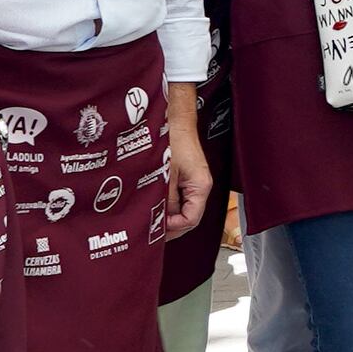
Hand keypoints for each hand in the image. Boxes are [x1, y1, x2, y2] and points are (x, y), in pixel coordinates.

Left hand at [153, 112, 213, 238]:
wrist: (174, 120)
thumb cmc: (173, 141)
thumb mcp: (165, 176)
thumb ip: (165, 200)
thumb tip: (161, 220)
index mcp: (201, 187)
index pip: (192, 219)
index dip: (174, 228)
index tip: (157, 228)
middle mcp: (201, 186)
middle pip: (189, 216)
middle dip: (171, 225)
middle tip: (152, 231)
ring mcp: (194, 182)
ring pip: (183, 208)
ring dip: (168, 215)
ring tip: (152, 218)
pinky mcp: (186, 177)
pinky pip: (179, 197)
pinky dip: (168, 204)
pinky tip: (155, 204)